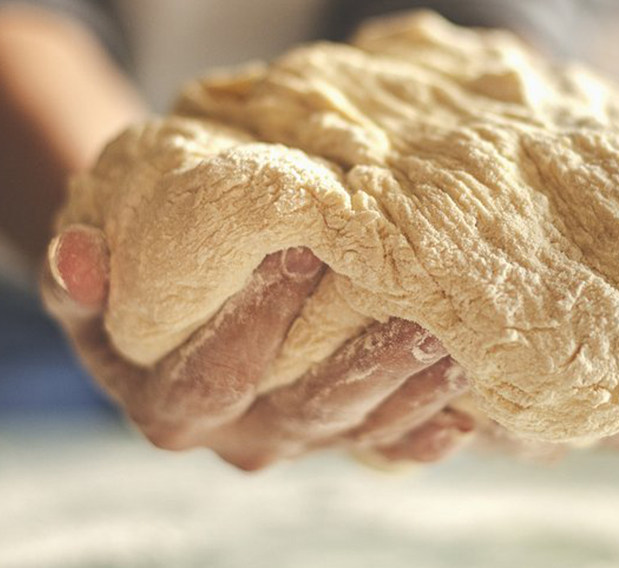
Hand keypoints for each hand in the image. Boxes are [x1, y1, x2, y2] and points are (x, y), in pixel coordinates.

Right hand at [42, 232, 473, 470]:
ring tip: (459, 346)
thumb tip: (77, 256)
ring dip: (408, 389)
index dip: (261, 315)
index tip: (305, 246)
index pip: (222, 370)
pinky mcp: (334, 434)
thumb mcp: (102, 278)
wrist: (180, 309)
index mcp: (172, 401)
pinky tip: (467, 414)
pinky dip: (423, 432)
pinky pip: (383, 445)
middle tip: (416, 307)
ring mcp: (292, 438)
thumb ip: (86, 277)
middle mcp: (237, 433)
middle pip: (304, 407)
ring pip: (354, 425)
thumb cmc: (145, 280)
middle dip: (361, 357)